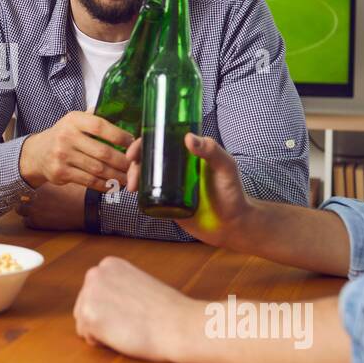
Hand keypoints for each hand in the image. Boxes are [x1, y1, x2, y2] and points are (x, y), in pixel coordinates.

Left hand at [16, 181, 85, 230]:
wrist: (86, 210)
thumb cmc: (79, 194)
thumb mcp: (67, 179)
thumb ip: (54, 177)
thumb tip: (50, 172)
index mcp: (40, 184)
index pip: (24, 182)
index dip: (26, 184)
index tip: (27, 185)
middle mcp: (34, 196)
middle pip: (19, 195)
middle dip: (23, 196)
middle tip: (29, 196)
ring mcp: (34, 210)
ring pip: (19, 209)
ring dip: (25, 208)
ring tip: (33, 207)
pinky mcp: (37, 223)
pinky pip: (25, 222)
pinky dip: (29, 220)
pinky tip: (38, 217)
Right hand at [18, 111, 132, 191]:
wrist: (38, 152)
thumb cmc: (64, 135)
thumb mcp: (75, 120)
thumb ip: (95, 117)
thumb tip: (124, 115)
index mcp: (73, 120)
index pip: (100, 126)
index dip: (119, 135)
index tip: (132, 142)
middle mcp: (66, 136)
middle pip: (102, 152)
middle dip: (122, 161)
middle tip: (134, 165)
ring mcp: (62, 156)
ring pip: (97, 169)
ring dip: (116, 175)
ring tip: (128, 178)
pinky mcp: (60, 173)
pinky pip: (88, 181)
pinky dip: (104, 185)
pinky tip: (113, 184)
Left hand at [73, 256, 198, 362]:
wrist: (178, 326)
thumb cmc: (165, 311)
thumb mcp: (138, 284)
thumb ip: (117, 287)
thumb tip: (104, 301)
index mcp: (109, 265)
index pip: (94, 292)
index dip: (111, 307)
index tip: (132, 310)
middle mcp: (95, 274)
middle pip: (84, 306)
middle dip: (102, 319)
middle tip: (130, 322)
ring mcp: (89, 294)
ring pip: (83, 322)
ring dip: (101, 331)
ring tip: (126, 327)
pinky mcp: (89, 316)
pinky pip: (86, 336)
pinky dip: (101, 342)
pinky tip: (122, 335)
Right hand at [126, 132, 253, 245]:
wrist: (232, 225)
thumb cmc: (232, 192)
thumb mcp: (226, 167)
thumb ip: (212, 151)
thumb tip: (188, 138)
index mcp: (187, 153)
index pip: (161, 140)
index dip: (144, 141)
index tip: (134, 150)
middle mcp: (176, 166)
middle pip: (148, 157)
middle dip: (133, 161)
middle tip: (131, 169)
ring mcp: (170, 184)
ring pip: (144, 174)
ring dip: (132, 176)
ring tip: (132, 186)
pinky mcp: (167, 202)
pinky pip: (148, 194)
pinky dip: (137, 191)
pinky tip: (133, 193)